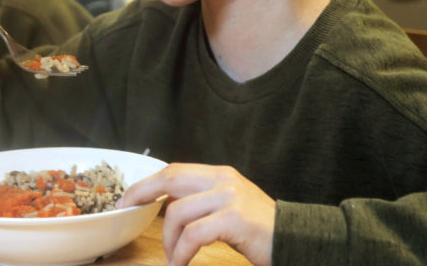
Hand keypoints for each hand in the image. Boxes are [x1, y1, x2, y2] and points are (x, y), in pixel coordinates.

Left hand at [117, 163, 275, 265]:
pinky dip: (181, 252)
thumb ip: (202, 201)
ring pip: (178, 212)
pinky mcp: (235, 219)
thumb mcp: (229, 207)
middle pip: (170, 178)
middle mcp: (223, 179)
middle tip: (127, 212)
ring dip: (168, 240)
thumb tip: (167, 205)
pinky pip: (193, 235)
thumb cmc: (261, 231)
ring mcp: (230, 197)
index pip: (174, 170)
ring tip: (173, 258)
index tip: (128, 199)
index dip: (147, 183)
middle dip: (142, 194)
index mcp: (220, 174)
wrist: (299, 241)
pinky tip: (182, 264)